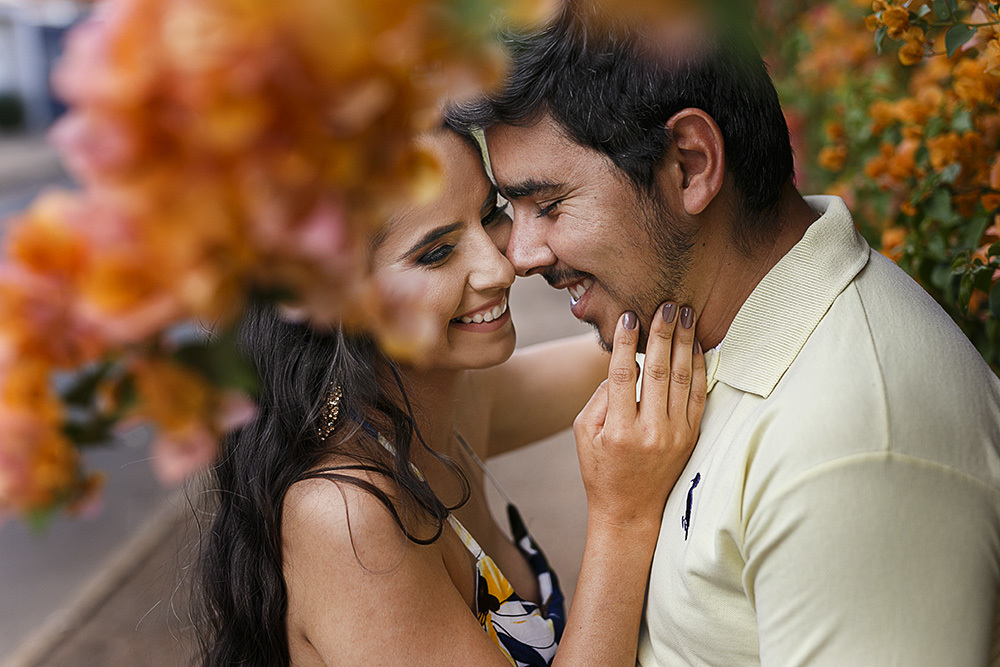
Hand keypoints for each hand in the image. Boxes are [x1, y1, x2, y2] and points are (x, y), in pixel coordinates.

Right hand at [573, 303, 705, 529]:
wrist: (631, 511)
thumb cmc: (601, 470)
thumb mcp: (583, 434)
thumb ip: (600, 398)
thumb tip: (621, 365)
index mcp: (618, 430)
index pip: (622, 374)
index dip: (625, 343)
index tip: (629, 317)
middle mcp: (649, 431)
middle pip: (657, 370)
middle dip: (662, 333)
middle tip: (666, 305)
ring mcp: (675, 435)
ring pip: (681, 378)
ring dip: (684, 343)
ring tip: (684, 315)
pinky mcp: (691, 437)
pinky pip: (698, 396)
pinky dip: (698, 368)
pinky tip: (696, 346)